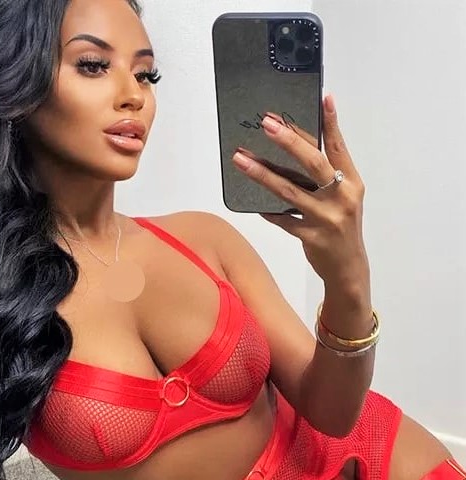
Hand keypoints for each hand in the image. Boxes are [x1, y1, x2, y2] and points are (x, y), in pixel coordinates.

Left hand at [232, 95, 368, 287]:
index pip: (338, 147)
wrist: (348, 269)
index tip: (322, 98)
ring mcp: (326, 219)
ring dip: (263, 174)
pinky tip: (252, 201)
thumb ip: (326, 174)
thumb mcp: (343, 197)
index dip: (330, 123)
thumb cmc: (342, 227)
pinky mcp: (311, 238)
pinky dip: (267, 211)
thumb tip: (297, 145)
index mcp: (351, 182)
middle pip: (313, 163)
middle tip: (267, 124)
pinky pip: (283, 220)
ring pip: (289, 191)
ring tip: (241, 159)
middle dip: (289, 141)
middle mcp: (341, 197)